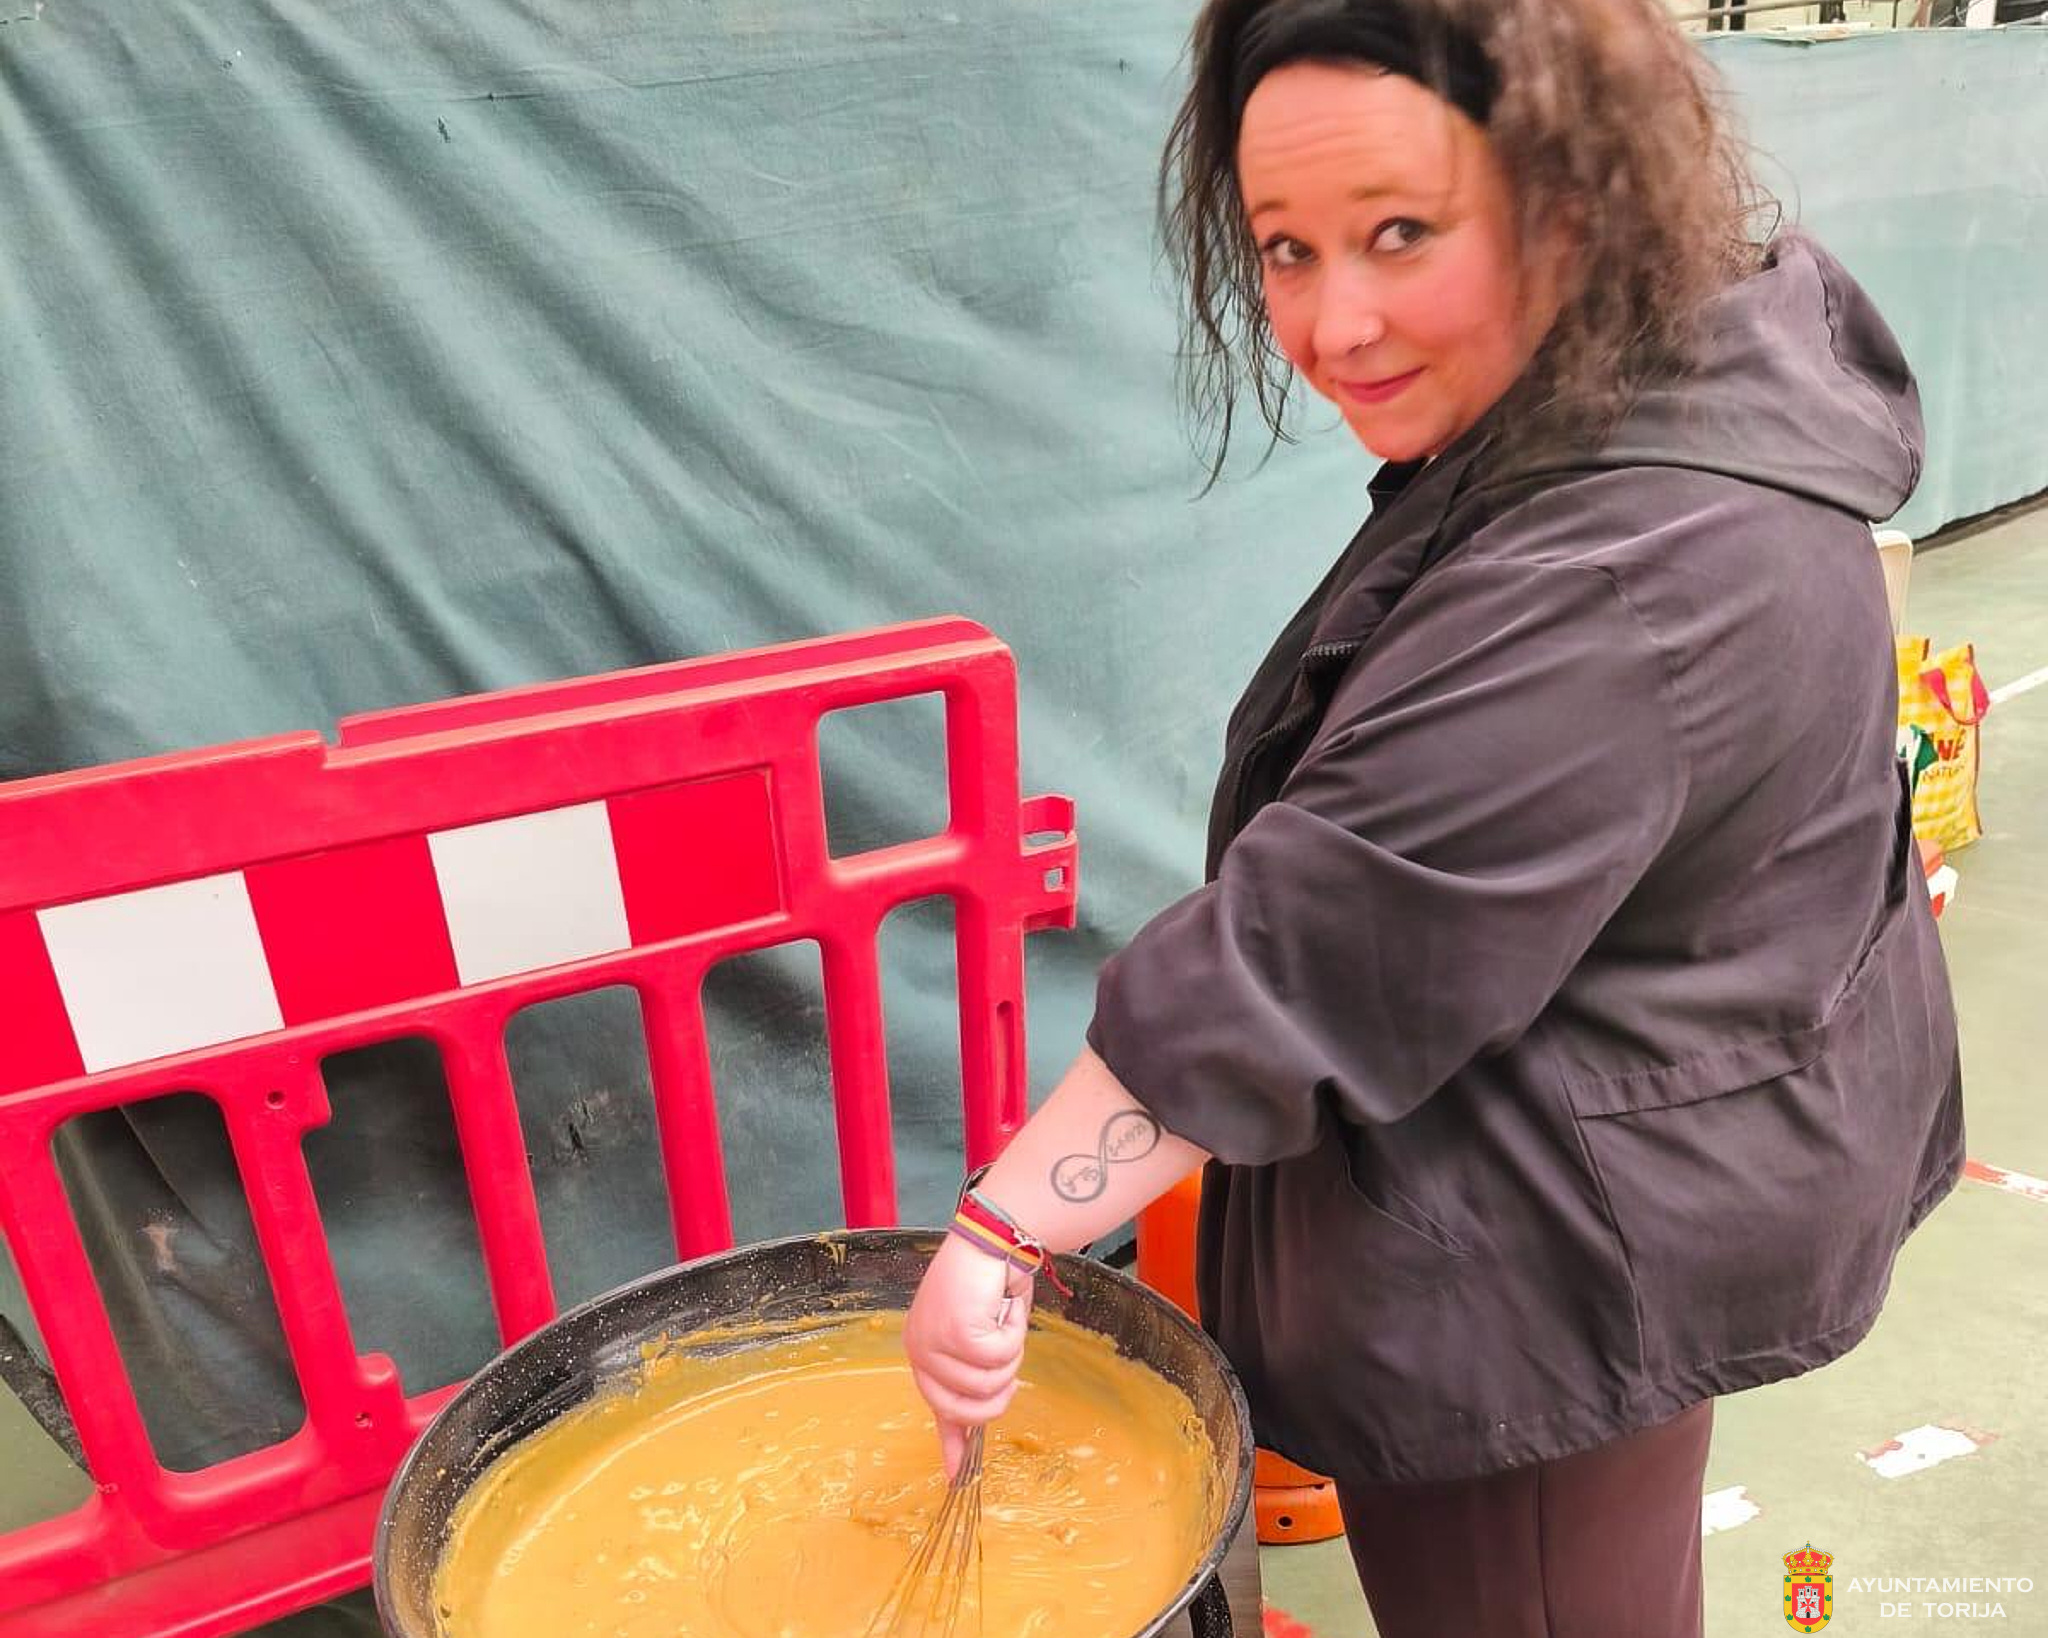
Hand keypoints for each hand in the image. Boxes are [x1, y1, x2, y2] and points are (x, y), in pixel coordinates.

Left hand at [902, 1234, 1033, 1479]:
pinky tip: (1002, 1307)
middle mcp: (921, 1351)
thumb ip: (976, 1376)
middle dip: (1001, 1390)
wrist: (991, 1237)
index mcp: (924, 1352)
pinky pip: (1000, 1357)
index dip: (952, 1444)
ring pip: (989, 1383)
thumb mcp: (980, 1337)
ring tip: (1003, 1320)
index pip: (937, 1408)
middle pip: (967, 1409)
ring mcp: (934, 1342)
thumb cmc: (989, 1283)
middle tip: (1010, 1361)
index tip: (955, 1480)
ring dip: (1011, 1354)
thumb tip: (990, 1410)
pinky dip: (1013, 1333)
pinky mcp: (956, 1332)